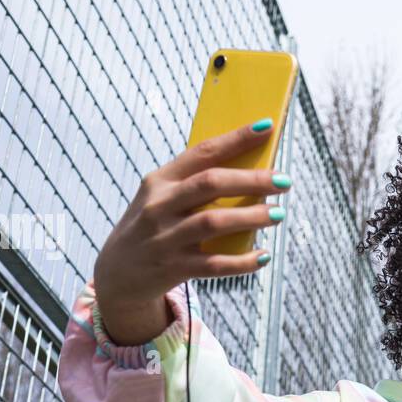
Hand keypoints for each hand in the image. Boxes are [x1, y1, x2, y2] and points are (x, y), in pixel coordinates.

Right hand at [93, 122, 289, 343]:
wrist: (118, 274)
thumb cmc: (152, 228)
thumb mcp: (161, 199)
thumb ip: (194, 185)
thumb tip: (250, 171)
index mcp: (160, 181)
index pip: (202, 152)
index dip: (236, 139)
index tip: (266, 127)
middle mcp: (160, 206)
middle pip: (210, 184)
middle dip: (252, 180)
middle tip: (283, 181)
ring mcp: (165, 238)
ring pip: (214, 222)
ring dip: (251, 217)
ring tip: (278, 214)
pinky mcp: (173, 268)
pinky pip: (214, 264)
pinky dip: (242, 262)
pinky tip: (263, 256)